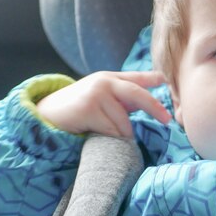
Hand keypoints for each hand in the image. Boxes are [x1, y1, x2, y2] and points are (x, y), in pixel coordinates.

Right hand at [36, 71, 171, 137]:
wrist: (47, 114)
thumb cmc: (81, 108)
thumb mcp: (103, 97)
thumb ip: (125, 97)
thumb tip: (154, 99)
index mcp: (111, 77)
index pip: (137, 77)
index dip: (154, 79)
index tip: (168, 82)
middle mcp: (105, 81)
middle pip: (138, 95)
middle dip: (155, 108)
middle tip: (167, 120)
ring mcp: (96, 93)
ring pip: (124, 122)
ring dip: (121, 134)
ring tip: (105, 132)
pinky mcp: (88, 108)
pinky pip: (111, 130)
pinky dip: (110, 138)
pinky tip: (96, 134)